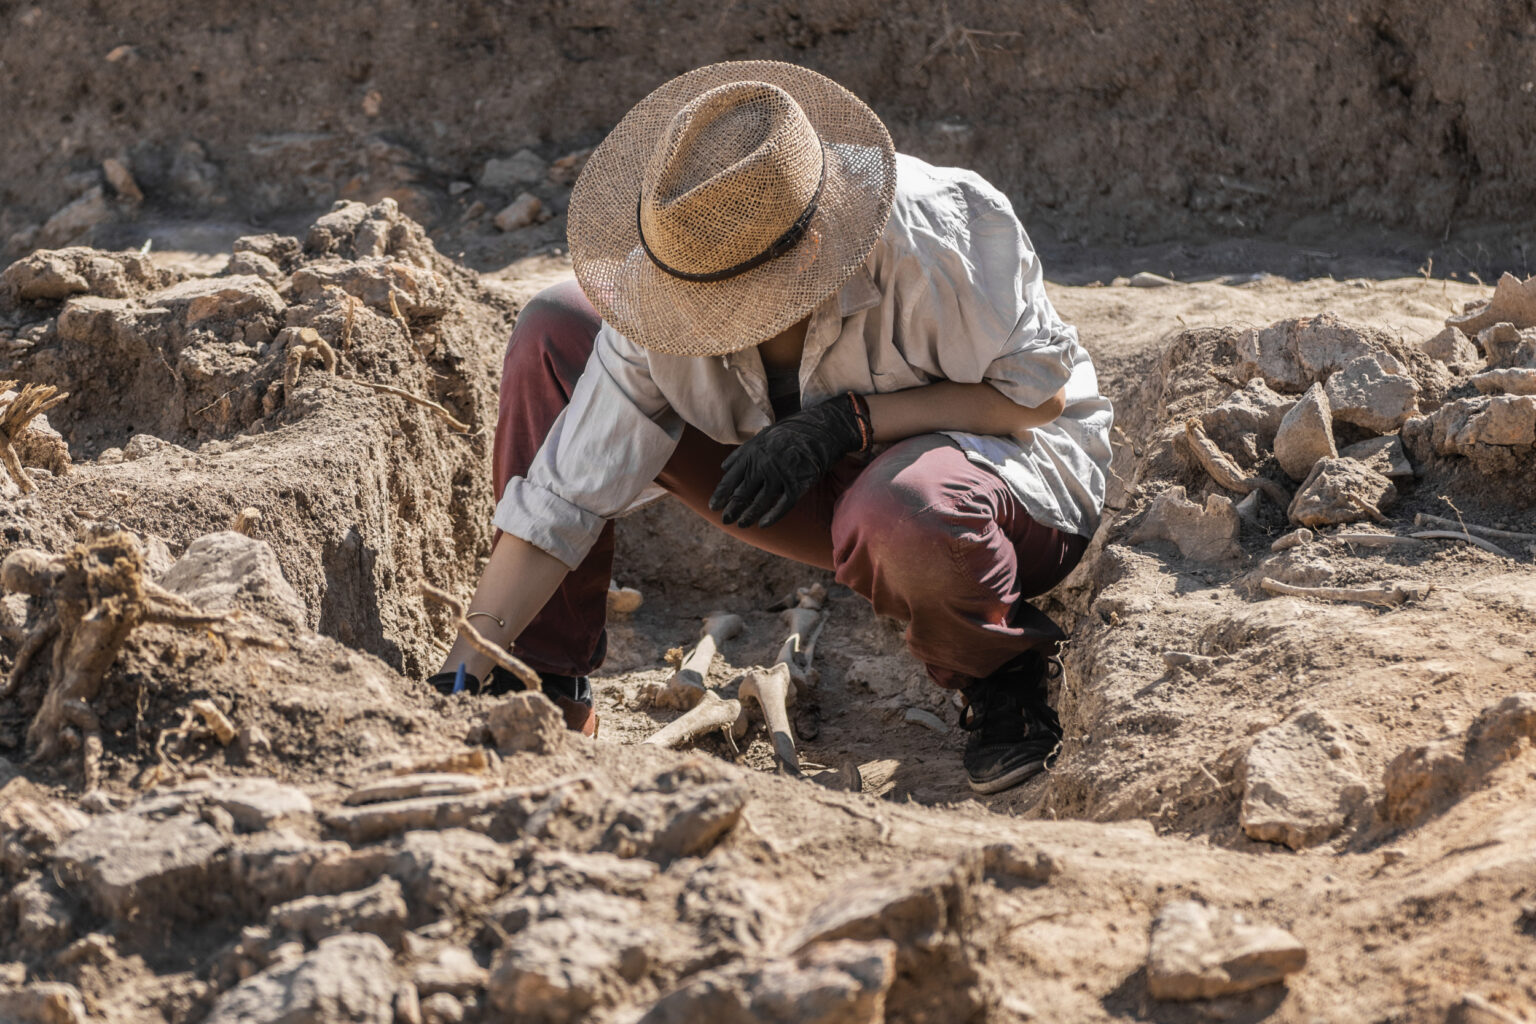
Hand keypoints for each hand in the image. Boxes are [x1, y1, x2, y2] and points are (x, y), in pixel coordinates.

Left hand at [709, 393, 869, 527]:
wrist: (819, 430)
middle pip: (742, 494)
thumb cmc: (788, 434)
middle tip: (725, 520)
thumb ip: (741, 453)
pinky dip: (771, 517)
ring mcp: (780, 476)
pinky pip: (782, 506)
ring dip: (748, 516)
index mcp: (751, 455)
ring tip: (742, 524)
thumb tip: (723, 467)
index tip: (713, 506)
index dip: (720, 495)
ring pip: (760, 503)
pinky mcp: (797, 485)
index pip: (730, 480)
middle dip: (732, 509)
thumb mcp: (761, 437)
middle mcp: (763, 467)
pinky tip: (762, 525)